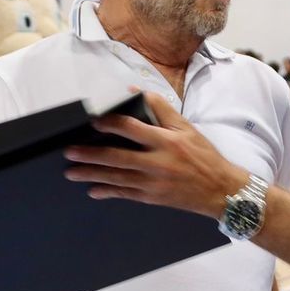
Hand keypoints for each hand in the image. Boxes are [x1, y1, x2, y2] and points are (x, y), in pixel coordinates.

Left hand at [65, 92, 249, 217]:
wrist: (220, 189)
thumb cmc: (203, 155)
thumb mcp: (186, 128)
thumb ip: (161, 109)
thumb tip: (135, 92)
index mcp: (166, 141)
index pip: (132, 129)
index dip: (110, 123)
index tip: (92, 121)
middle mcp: (157, 162)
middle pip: (117, 157)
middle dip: (91, 155)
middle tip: (69, 152)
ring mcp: (153, 183)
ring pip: (117, 178)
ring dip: (92, 175)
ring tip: (71, 172)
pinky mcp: (153, 198)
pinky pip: (125, 194)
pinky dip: (108, 192)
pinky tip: (93, 191)